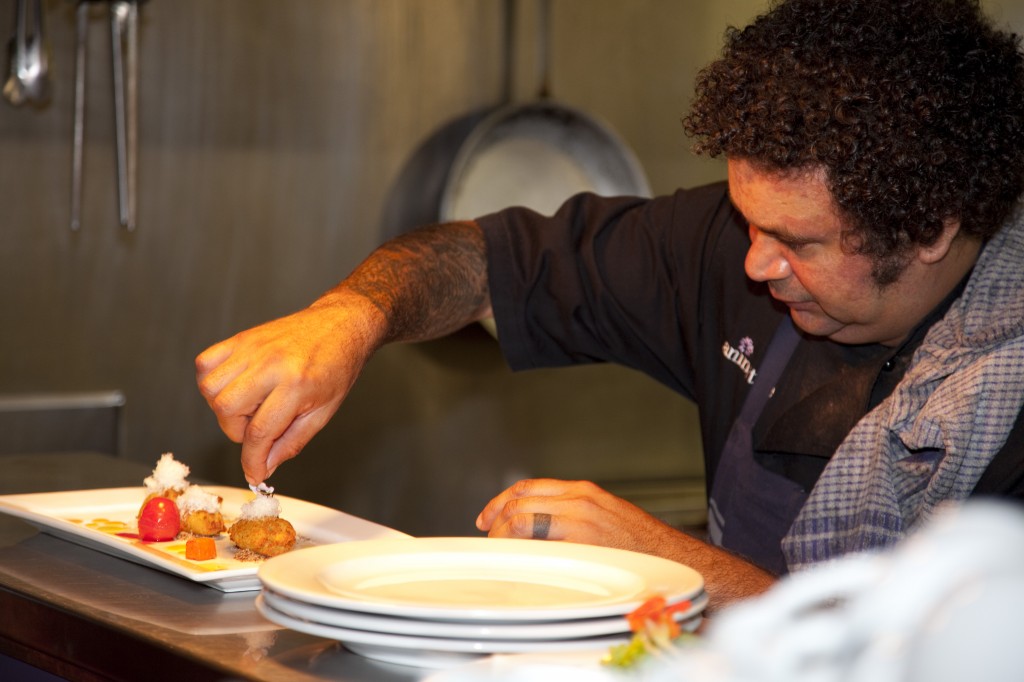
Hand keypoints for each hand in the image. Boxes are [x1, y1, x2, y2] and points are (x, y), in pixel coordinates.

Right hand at [195, 292, 383, 484]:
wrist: (341, 325)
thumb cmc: (337, 366)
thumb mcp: (323, 413)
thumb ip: (291, 443)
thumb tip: (264, 467)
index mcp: (296, 384)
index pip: (259, 432)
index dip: (252, 461)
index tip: (253, 474)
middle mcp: (270, 364)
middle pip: (227, 409)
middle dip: (238, 430)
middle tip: (260, 425)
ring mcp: (253, 348)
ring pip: (211, 388)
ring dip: (224, 407)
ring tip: (250, 404)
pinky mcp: (242, 338)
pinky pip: (206, 363)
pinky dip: (212, 380)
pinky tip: (236, 386)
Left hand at [476, 478, 677, 554]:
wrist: (674, 559)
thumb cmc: (642, 545)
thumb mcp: (607, 516)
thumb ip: (576, 515)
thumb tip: (541, 528)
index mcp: (583, 491)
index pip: (529, 487)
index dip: (502, 501)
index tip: (489, 517)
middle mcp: (579, 501)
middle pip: (520, 501)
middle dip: (496, 519)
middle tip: (488, 538)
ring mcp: (580, 521)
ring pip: (522, 519)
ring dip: (502, 536)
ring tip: (499, 553)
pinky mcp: (582, 543)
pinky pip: (537, 544)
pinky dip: (519, 551)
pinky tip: (516, 563)